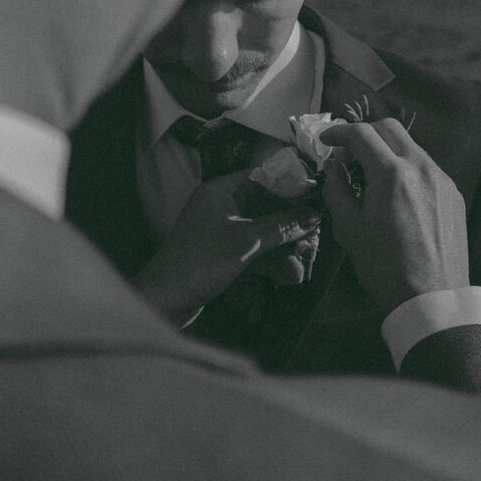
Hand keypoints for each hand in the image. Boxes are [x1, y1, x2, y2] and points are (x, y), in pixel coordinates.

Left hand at [132, 170, 320, 325]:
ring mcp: (224, 231)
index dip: (291, 184)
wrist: (164, 304)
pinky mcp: (225, 255)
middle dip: (291, 223)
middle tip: (316, 233)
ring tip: (305, 260)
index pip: (263, 176)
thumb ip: (282, 226)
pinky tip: (291, 275)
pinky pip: (256, 250)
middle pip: (267, 206)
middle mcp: (222, 206)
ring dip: (285, 246)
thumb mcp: (246, 242)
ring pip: (264, 231)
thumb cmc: (200, 263)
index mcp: (221, 190)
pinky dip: (272, 261)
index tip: (317, 193)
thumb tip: (314, 214)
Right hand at [320, 118, 468, 316]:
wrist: (433, 299)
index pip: (361, 134)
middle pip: (389, 128)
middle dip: (365, 134)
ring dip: (387, 151)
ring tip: (371, 178)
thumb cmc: (385, 267)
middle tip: (348, 155)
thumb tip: (335, 168)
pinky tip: (397, 195)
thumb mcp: (349, 229)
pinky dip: (406, 169)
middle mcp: (421, 167)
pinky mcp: (453, 193)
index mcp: (392, 173)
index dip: (338, 131)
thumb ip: (337, 189)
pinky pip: (426, 168)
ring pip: (410, 147)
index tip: (327, 140)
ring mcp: (442, 178)